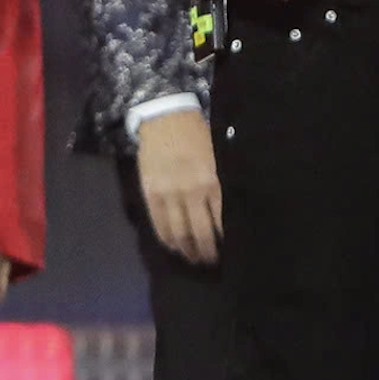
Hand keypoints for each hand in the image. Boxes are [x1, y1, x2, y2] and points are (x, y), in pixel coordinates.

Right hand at [134, 107, 223, 266]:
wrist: (165, 117)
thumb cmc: (196, 134)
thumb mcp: (217, 157)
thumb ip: (218, 183)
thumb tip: (226, 210)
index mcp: (212, 181)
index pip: (220, 220)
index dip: (223, 239)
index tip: (227, 250)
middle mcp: (191, 192)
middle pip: (200, 232)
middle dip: (206, 251)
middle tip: (210, 261)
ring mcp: (169, 195)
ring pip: (179, 233)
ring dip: (187, 250)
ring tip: (192, 258)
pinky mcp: (151, 194)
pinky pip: (159, 224)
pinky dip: (167, 239)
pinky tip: (174, 246)